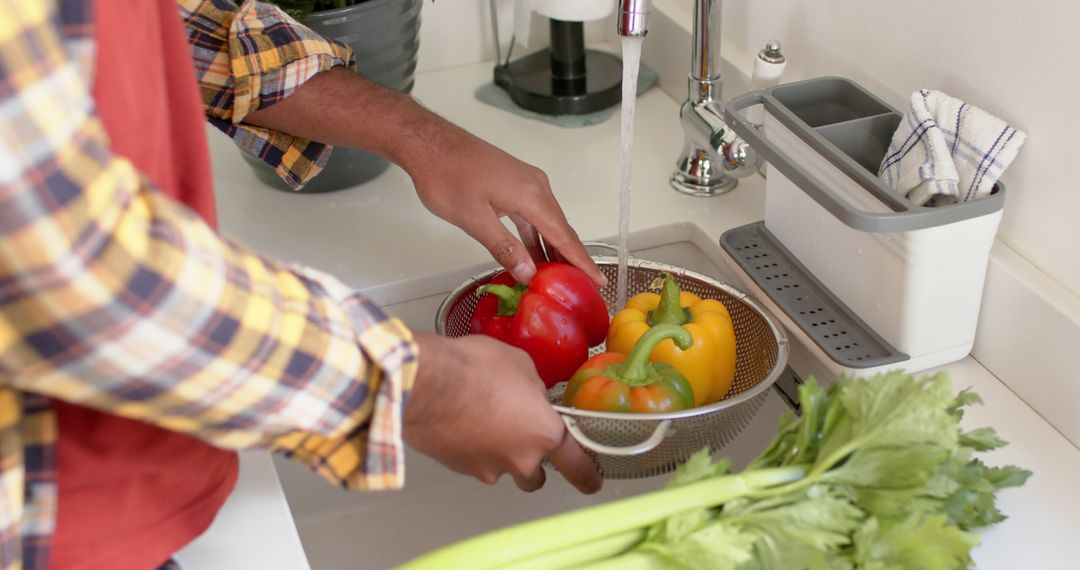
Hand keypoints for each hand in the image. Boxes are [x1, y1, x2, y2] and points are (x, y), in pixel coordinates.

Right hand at [404, 332, 601, 493]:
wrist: (427, 383)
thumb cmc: (476, 370)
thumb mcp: (521, 364)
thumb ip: (534, 388)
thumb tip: (529, 394)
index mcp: (545, 434)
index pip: (577, 466)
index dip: (587, 476)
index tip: (591, 482)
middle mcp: (520, 460)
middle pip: (534, 476)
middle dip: (531, 460)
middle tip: (519, 434)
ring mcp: (487, 468)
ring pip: (501, 469)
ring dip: (497, 452)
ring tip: (483, 419)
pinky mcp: (458, 468)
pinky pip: (473, 461)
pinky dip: (471, 448)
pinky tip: (462, 421)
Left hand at [406, 122, 605, 286]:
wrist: (429, 143)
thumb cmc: (446, 177)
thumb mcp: (474, 219)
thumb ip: (503, 248)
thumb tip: (528, 273)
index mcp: (531, 195)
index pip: (564, 236)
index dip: (582, 262)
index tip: (599, 281)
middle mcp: (536, 187)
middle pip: (561, 230)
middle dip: (573, 259)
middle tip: (583, 288)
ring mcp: (526, 183)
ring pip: (547, 223)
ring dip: (554, 249)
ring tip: (561, 278)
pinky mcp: (514, 184)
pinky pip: (533, 216)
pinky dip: (537, 236)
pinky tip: (536, 255)